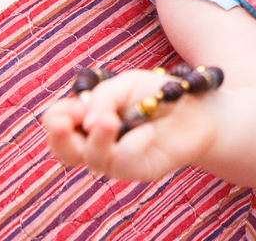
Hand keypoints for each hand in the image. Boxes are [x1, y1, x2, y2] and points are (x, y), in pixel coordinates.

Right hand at [42, 68, 216, 181]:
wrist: (199, 108)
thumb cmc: (160, 93)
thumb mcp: (128, 84)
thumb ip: (104, 97)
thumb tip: (87, 122)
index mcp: (88, 117)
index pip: (57, 122)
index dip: (56, 117)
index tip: (71, 107)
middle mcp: (96, 141)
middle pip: (64, 150)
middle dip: (60, 137)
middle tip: (64, 123)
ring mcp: (115, 158)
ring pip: (92, 158)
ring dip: (98, 138)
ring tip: (111, 120)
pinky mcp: (137, 171)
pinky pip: (124, 163)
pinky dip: (134, 144)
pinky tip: (149, 130)